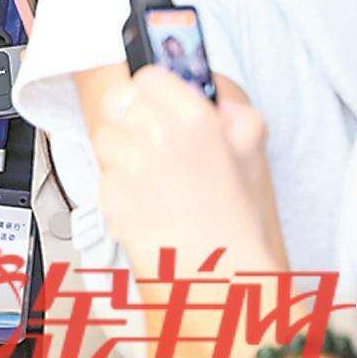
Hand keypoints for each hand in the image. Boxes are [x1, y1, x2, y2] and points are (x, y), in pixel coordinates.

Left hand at [91, 66, 282, 281]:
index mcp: (196, 119)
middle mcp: (158, 136)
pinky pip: (102, 176)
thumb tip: (216, 96)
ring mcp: (130, 165)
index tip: (159, 103)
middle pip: (117, 100)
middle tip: (149, 137)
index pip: (148, 75)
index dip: (153, 91)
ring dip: (121, 153)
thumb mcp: (254, 159)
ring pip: (104, 137)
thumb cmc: (240, 226)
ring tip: (153, 179)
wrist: (221, 282)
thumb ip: (236, 117)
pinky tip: (146, 205)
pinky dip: (117, 188)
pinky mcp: (109, 194)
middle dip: (130, 117)